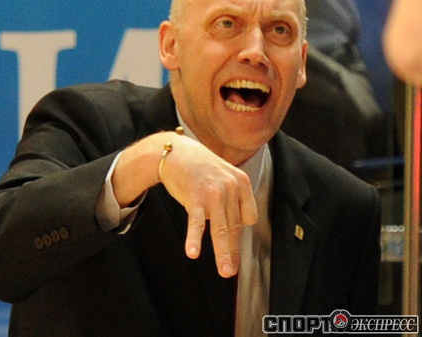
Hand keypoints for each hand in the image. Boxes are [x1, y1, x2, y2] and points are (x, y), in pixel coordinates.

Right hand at [159, 135, 257, 277]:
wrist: (175, 151)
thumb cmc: (199, 166)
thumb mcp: (223, 175)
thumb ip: (233, 196)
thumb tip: (238, 225)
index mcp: (241, 181)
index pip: (248, 216)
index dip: (238, 229)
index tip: (229, 239)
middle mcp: (230, 187)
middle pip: (234, 226)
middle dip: (232, 250)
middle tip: (232, 271)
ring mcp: (213, 192)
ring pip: (220, 229)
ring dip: (222, 253)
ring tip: (224, 270)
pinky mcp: (195, 197)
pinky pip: (196, 222)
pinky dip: (194, 238)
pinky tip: (192, 252)